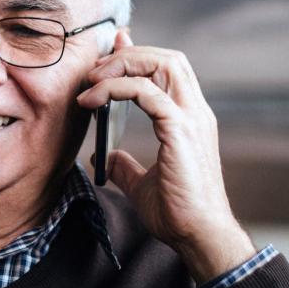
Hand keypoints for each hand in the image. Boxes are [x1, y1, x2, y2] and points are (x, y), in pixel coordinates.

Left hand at [77, 31, 256, 282]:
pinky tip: (93, 101)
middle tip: (93, 71)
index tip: (109, 51)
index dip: (138, 53)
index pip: (168, 69)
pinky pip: (146, 92)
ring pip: (161, 64)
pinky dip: (117, 88)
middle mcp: (195, 112)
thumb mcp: (141, 185)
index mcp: (190, 120)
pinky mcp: (180, 131)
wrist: (197, 236)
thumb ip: (125, 166)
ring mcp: (191, 119)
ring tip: (91, 81)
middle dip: (127, 54)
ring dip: (121, 65)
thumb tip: (104, 156)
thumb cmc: (177, 214)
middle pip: (167, 58)